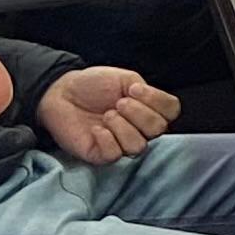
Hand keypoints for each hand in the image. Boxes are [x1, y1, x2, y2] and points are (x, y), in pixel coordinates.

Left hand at [35, 67, 176, 162]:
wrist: (62, 92)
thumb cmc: (93, 85)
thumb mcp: (125, 78)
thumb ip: (146, 90)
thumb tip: (150, 105)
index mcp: (148, 109)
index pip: (172, 111)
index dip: (156, 100)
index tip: (134, 89)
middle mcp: (139, 128)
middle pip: (159, 129)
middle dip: (139, 113)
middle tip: (119, 103)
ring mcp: (121, 143)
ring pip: (138, 145)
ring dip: (122, 126)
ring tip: (107, 115)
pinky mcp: (102, 155)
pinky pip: (115, 153)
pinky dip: (106, 138)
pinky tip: (96, 129)